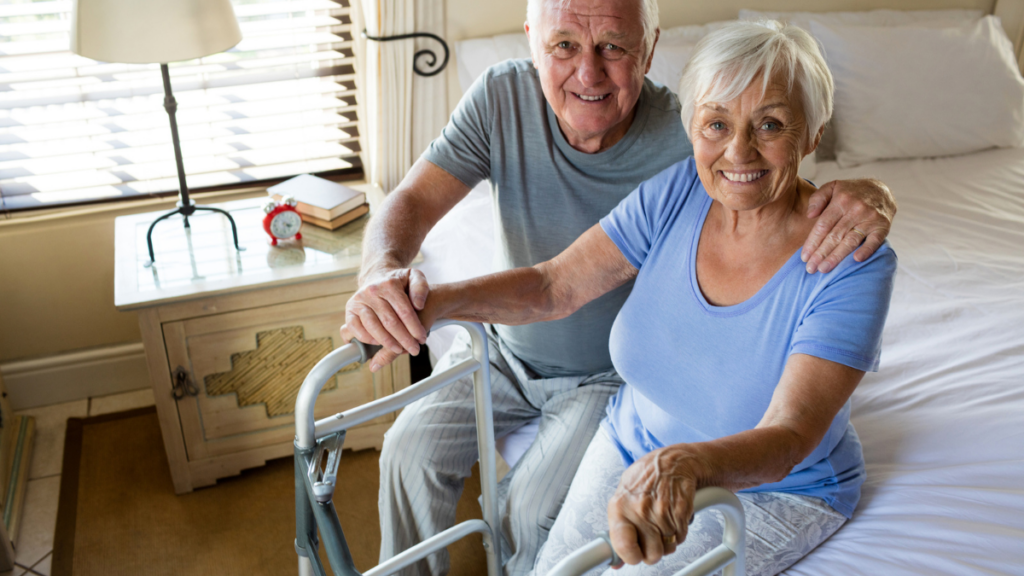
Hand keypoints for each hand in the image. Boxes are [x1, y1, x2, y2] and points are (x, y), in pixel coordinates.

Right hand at [343, 268, 428, 368]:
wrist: (377, 276)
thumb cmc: (398, 281)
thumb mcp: (414, 277)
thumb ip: (421, 287)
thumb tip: (418, 305)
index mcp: (390, 284)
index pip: (404, 311)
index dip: (414, 328)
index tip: (422, 339)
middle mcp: (372, 291)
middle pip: (390, 322)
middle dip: (404, 339)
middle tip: (414, 349)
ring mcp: (359, 300)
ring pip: (373, 326)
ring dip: (387, 342)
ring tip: (399, 349)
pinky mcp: (350, 309)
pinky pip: (355, 327)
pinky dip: (366, 338)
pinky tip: (378, 344)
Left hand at [607, 446, 709, 565]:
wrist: (673, 460)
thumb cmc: (646, 476)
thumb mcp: (624, 494)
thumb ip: (618, 527)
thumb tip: (615, 558)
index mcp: (620, 507)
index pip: (623, 546)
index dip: (631, 556)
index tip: (634, 555)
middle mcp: (640, 510)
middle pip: (652, 554)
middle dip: (654, 551)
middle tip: (653, 538)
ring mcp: (661, 512)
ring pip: (668, 548)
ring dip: (667, 540)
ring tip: (663, 522)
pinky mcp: (680, 512)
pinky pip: (681, 537)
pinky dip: (679, 531)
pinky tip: (673, 516)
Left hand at [802, 178, 896, 273]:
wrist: (882, 190)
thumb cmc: (851, 192)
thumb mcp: (832, 187)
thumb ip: (817, 199)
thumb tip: (809, 215)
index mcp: (841, 201)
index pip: (823, 225)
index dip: (813, 242)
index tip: (804, 257)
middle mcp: (856, 209)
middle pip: (835, 235)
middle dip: (821, 253)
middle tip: (811, 268)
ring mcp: (870, 218)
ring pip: (851, 240)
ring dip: (837, 256)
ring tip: (824, 269)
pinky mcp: (883, 226)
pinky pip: (875, 240)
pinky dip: (867, 250)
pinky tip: (856, 259)